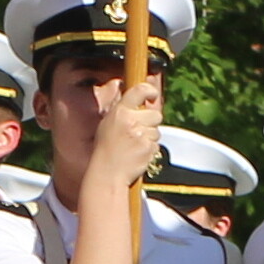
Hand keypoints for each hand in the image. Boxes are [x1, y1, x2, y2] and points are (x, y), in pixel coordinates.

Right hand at [82, 73, 168, 187]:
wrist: (108, 173)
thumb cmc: (106, 149)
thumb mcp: (108, 124)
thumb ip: (123, 112)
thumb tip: (138, 100)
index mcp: (120, 111)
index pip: (139, 91)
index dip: (150, 91)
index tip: (153, 95)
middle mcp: (131, 120)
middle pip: (156, 114)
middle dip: (151, 122)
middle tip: (138, 132)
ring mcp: (141, 134)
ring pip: (157, 131)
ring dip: (150, 137)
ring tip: (134, 146)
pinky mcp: (148, 147)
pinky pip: (156, 144)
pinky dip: (150, 149)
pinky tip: (137, 154)